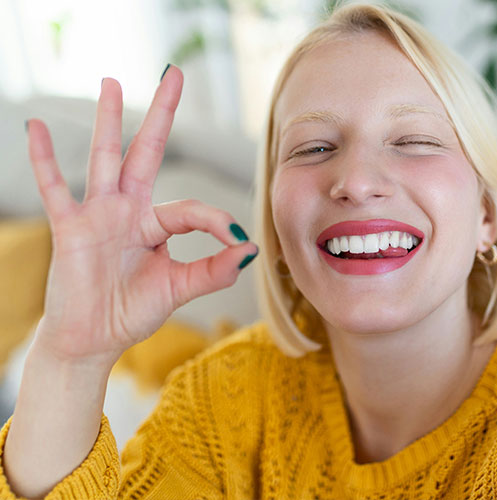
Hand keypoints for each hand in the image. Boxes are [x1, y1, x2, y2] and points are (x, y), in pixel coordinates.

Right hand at [25, 66, 257, 366]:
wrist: (92, 339)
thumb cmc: (132, 312)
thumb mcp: (179, 289)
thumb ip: (213, 271)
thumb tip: (251, 249)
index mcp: (157, 225)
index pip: (192, 210)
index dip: (217, 222)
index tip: (238, 240)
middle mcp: (129, 211)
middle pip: (149, 153)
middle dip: (162, 115)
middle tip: (174, 74)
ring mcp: (99, 215)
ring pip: (107, 159)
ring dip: (110, 121)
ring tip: (113, 82)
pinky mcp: (71, 229)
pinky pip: (55, 189)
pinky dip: (44, 160)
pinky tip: (37, 126)